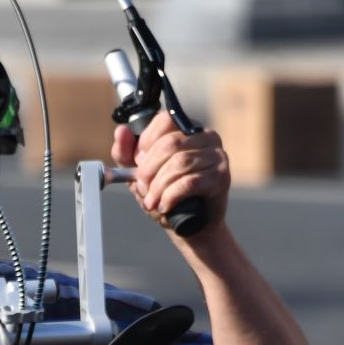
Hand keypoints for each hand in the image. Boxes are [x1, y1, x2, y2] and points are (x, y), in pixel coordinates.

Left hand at [111, 113, 230, 242]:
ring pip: (179, 163)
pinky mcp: (222, 176)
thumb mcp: (139, 173)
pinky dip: (171, 196)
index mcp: (186, 128)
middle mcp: (206, 136)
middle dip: (148, 170)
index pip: (164, 120)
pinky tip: (165, 206)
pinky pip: (190, 182)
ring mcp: (217, 155)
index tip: (137, 163)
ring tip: (152, 201)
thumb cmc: (166, 194)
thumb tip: (121, 131)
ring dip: (158, 186)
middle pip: (170, 144)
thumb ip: (126, 153)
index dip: (145, 142)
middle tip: (142, 188)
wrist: (190, 225)